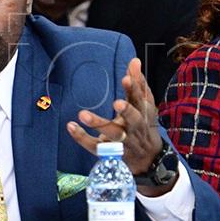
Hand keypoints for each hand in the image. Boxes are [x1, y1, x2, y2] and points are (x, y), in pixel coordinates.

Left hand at [67, 58, 169, 187]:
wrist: (148, 160)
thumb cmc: (141, 125)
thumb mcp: (143, 105)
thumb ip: (137, 84)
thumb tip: (134, 60)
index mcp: (143, 114)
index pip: (140, 100)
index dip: (134, 90)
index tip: (126, 79)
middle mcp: (134, 128)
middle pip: (132, 119)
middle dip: (126, 111)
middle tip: (116, 103)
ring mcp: (122, 142)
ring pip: (112, 134)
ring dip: (98, 124)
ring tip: (82, 114)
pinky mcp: (109, 153)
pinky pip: (94, 146)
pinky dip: (82, 137)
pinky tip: (71, 126)